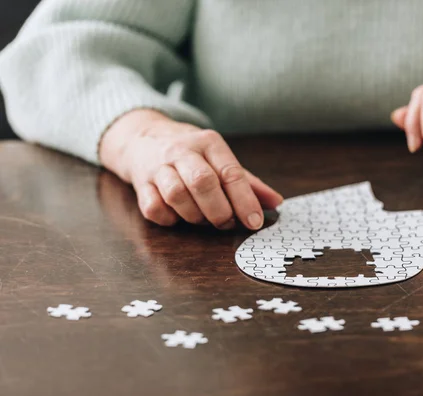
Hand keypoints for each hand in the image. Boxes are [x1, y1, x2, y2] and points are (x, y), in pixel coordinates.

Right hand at [99, 109, 282, 227]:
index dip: (245, 200)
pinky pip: (154, 208)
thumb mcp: (220, 158)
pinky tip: (178, 216)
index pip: (231, 172)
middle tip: (227, 223)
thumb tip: (275, 202)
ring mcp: (158, 167)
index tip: (254, 222)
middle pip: (203, 182)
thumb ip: (247, 182)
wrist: (142, 139)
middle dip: (219, 210)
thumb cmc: (191, 154)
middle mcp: (182, 151)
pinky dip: (169, 219)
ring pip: (176, 195)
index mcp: (209, 143)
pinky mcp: (140, 184)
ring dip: (195, 216)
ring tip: (204, 219)